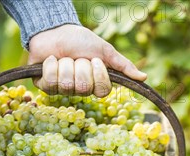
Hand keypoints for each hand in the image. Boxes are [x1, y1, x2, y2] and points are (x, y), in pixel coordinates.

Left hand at [28, 24, 146, 97]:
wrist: (56, 30)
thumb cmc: (80, 41)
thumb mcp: (104, 51)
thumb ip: (123, 65)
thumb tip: (144, 77)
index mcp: (95, 84)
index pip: (102, 90)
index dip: (98, 74)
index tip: (94, 60)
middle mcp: (80, 90)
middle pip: (83, 87)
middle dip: (80, 66)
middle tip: (77, 58)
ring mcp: (62, 90)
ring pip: (67, 84)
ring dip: (65, 64)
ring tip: (64, 57)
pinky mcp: (45, 86)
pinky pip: (50, 82)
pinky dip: (51, 65)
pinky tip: (51, 60)